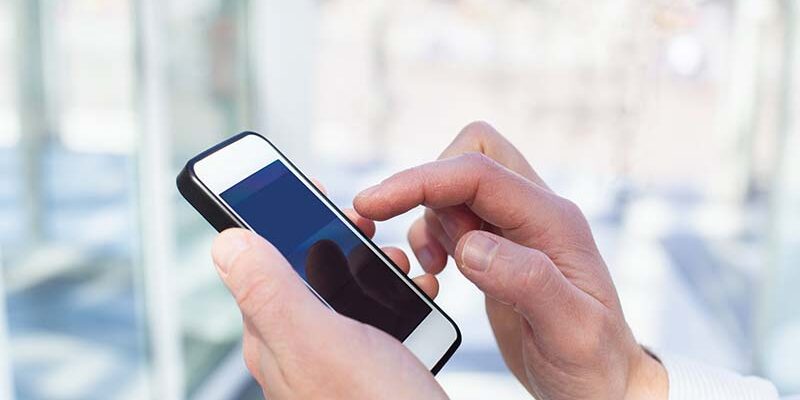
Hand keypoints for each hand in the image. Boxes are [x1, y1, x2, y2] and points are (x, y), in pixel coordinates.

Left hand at [211, 199, 445, 398]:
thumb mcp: (317, 341)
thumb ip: (270, 291)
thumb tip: (225, 240)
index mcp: (273, 333)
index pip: (257, 259)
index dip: (268, 214)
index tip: (298, 183)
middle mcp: (296, 343)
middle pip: (302, 266)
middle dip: (334, 235)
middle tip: (367, 224)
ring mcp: (333, 354)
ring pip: (341, 286)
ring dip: (371, 262)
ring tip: (401, 264)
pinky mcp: (367, 362)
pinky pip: (372, 311)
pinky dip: (395, 293)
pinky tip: (415, 296)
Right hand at [354, 122, 667, 399]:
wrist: (602, 382)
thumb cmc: (593, 362)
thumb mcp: (570, 331)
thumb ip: (527, 281)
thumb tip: (470, 246)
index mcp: (554, 222)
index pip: (479, 173)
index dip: (422, 180)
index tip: (374, 202)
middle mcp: (536, 213)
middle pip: (471, 155)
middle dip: (429, 188)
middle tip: (429, 246)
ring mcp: (518, 227)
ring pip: (458, 183)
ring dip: (431, 215)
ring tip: (437, 264)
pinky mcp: (500, 245)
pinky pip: (456, 213)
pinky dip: (434, 232)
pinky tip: (441, 268)